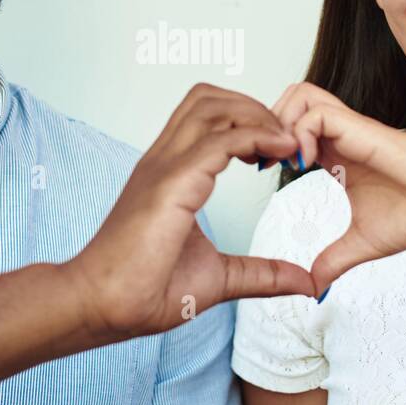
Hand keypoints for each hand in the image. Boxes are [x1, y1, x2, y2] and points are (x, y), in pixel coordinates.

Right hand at [67, 83, 317, 339]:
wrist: (103, 306)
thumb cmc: (143, 291)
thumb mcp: (220, 277)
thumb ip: (261, 273)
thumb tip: (302, 281)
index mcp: (169, 174)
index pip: (206, 117)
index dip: (248, 122)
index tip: (279, 153)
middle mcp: (164, 161)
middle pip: (209, 98)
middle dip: (254, 108)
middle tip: (285, 142)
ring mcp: (164, 167)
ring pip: (212, 106)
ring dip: (257, 116)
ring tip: (285, 145)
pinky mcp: (172, 183)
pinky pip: (220, 140)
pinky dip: (256, 136)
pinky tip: (281, 153)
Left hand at [270, 82, 405, 292]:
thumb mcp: (361, 244)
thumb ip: (333, 260)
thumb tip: (314, 287)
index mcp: (336, 153)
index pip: (290, 125)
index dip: (268, 142)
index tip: (261, 171)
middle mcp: (341, 135)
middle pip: (290, 99)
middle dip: (266, 123)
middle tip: (264, 160)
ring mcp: (352, 129)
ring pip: (300, 94)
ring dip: (282, 124)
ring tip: (285, 161)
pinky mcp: (363, 129)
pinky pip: (316, 113)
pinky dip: (301, 134)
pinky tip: (305, 164)